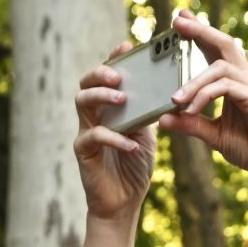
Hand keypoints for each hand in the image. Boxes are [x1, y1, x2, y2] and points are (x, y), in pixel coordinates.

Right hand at [73, 43, 157, 225]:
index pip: (106, 76)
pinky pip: (93, 137)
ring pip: (82, 103)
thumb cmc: (134, 165)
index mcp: (108, 107)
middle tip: (119, 74)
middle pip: (86, 82)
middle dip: (101, 73)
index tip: (127, 44)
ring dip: (102, 97)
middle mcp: (93, 115)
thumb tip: (166, 88)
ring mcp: (85, 132)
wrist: (124, 202)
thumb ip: (148, 111)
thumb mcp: (147, 133)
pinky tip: (130, 143)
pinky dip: (113, 138)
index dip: (113, 57)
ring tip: (122, 99)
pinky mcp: (83, 152)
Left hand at [159, 10, 247, 202]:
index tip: (180, 21)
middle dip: (200, 31)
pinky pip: (225, 87)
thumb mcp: (213, 135)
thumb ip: (190, 124)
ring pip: (219, 67)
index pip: (216, 51)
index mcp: (235, 82)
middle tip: (178, 22)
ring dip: (193, 82)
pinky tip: (190, 110)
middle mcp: (246, 78)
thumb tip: (163, 118)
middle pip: (223, 44)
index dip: (200, 33)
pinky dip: (204, 96)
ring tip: (174, 99)